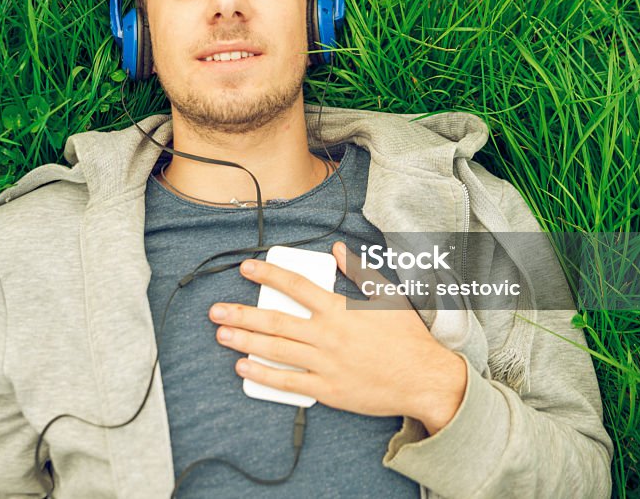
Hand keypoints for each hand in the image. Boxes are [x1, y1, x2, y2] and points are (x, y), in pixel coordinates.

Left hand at [209, 241, 467, 432]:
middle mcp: (328, 335)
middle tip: (216, 311)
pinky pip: (288, 381)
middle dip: (241, 313)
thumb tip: (337, 250)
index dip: (268, 274)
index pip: (296, 285)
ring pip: (276, 350)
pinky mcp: (327, 390)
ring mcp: (325, 364)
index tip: (246, 267)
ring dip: (245, 341)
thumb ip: (359, 272)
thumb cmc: (407, 338)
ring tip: (222, 335)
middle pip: (275, 320)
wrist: (424, 379)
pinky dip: (264, 374)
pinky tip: (244, 367)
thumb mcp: (387, 296)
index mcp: (340, 309)